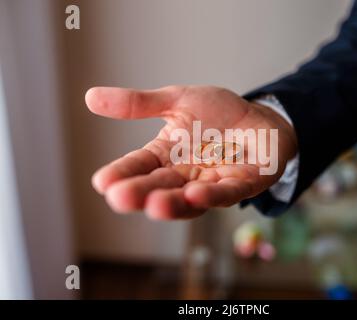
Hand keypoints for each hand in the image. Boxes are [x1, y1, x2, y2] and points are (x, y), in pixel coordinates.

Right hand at [86, 86, 296, 219]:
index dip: (123, 173)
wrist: (260, 118)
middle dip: (141, 193)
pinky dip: (213, 195)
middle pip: (160, 186)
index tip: (102, 182)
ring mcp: (214, 182)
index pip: (140, 165)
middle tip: (120, 197)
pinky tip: (196, 194)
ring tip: (154, 204)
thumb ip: (140, 104)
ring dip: (173, 203)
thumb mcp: (177, 101)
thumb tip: (90, 97)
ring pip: (190, 198)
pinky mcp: (244, 183)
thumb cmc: (218, 114)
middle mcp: (186, 174)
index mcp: (167, 156)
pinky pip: (227, 192)